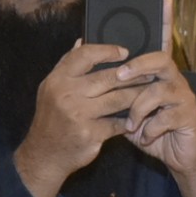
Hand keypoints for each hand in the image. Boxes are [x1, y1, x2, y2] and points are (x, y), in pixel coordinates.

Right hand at [13, 40, 144, 196]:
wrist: (44, 156)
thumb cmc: (51, 120)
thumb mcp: (50, 89)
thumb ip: (66, 65)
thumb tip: (80, 40)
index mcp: (57, 80)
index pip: (85, 55)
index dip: (107, 51)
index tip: (125, 52)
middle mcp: (66, 94)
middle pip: (107, 77)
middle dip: (133, 75)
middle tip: (150, 71)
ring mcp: (78, 114)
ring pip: (117, 99)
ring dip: (137, 95)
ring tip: (151, 92)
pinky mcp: (90, 134)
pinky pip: (117, 123)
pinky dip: (129, 120)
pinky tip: (139, 117)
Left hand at [111, 52, 195, 192]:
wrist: (179, 157)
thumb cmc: (153, 132)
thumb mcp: (131, 116)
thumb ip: (118, 101)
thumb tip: (91, 87)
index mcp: (163, 78)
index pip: (152, 56)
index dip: (135, 58)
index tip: (115, 67)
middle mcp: (176, 83)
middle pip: (162, 61)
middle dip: (138, 67)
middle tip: (119, 77)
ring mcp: (186, 99)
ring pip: (159, 91)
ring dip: (139, 108)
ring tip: (130, 125)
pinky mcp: (191, 118)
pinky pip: (167, 117)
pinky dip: (151, 129)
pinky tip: (145, 138)